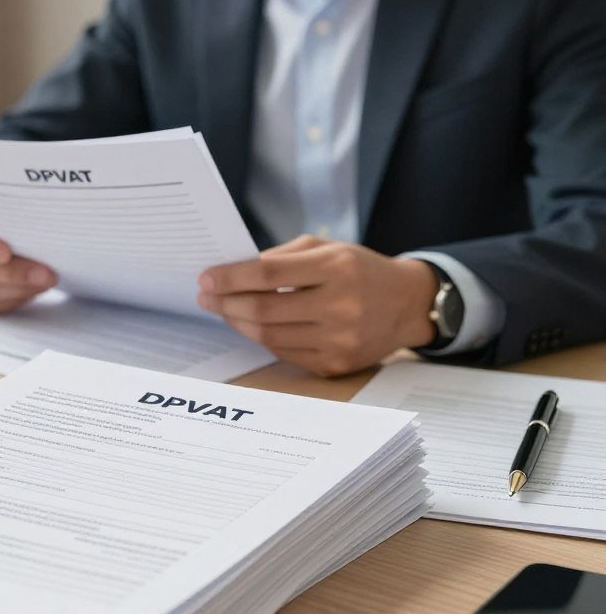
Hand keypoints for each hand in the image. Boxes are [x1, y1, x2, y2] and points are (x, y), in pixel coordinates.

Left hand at [197, 235, 437, 376]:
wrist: (407, 304)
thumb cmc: (359, 270)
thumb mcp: (328, 248)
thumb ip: (282, 256)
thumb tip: (234, 272)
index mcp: (336, 268)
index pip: (268, 274)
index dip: (231, 277)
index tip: (206, 277)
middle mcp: (340, 306)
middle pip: (263, 309)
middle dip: (226, 302)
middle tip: (205, 296)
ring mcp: (339, 340)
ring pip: (269, 335)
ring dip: (238, 322)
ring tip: (224, 310)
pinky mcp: (336, 364)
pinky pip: (284, 353)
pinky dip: (262, 338)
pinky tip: (252, 326)